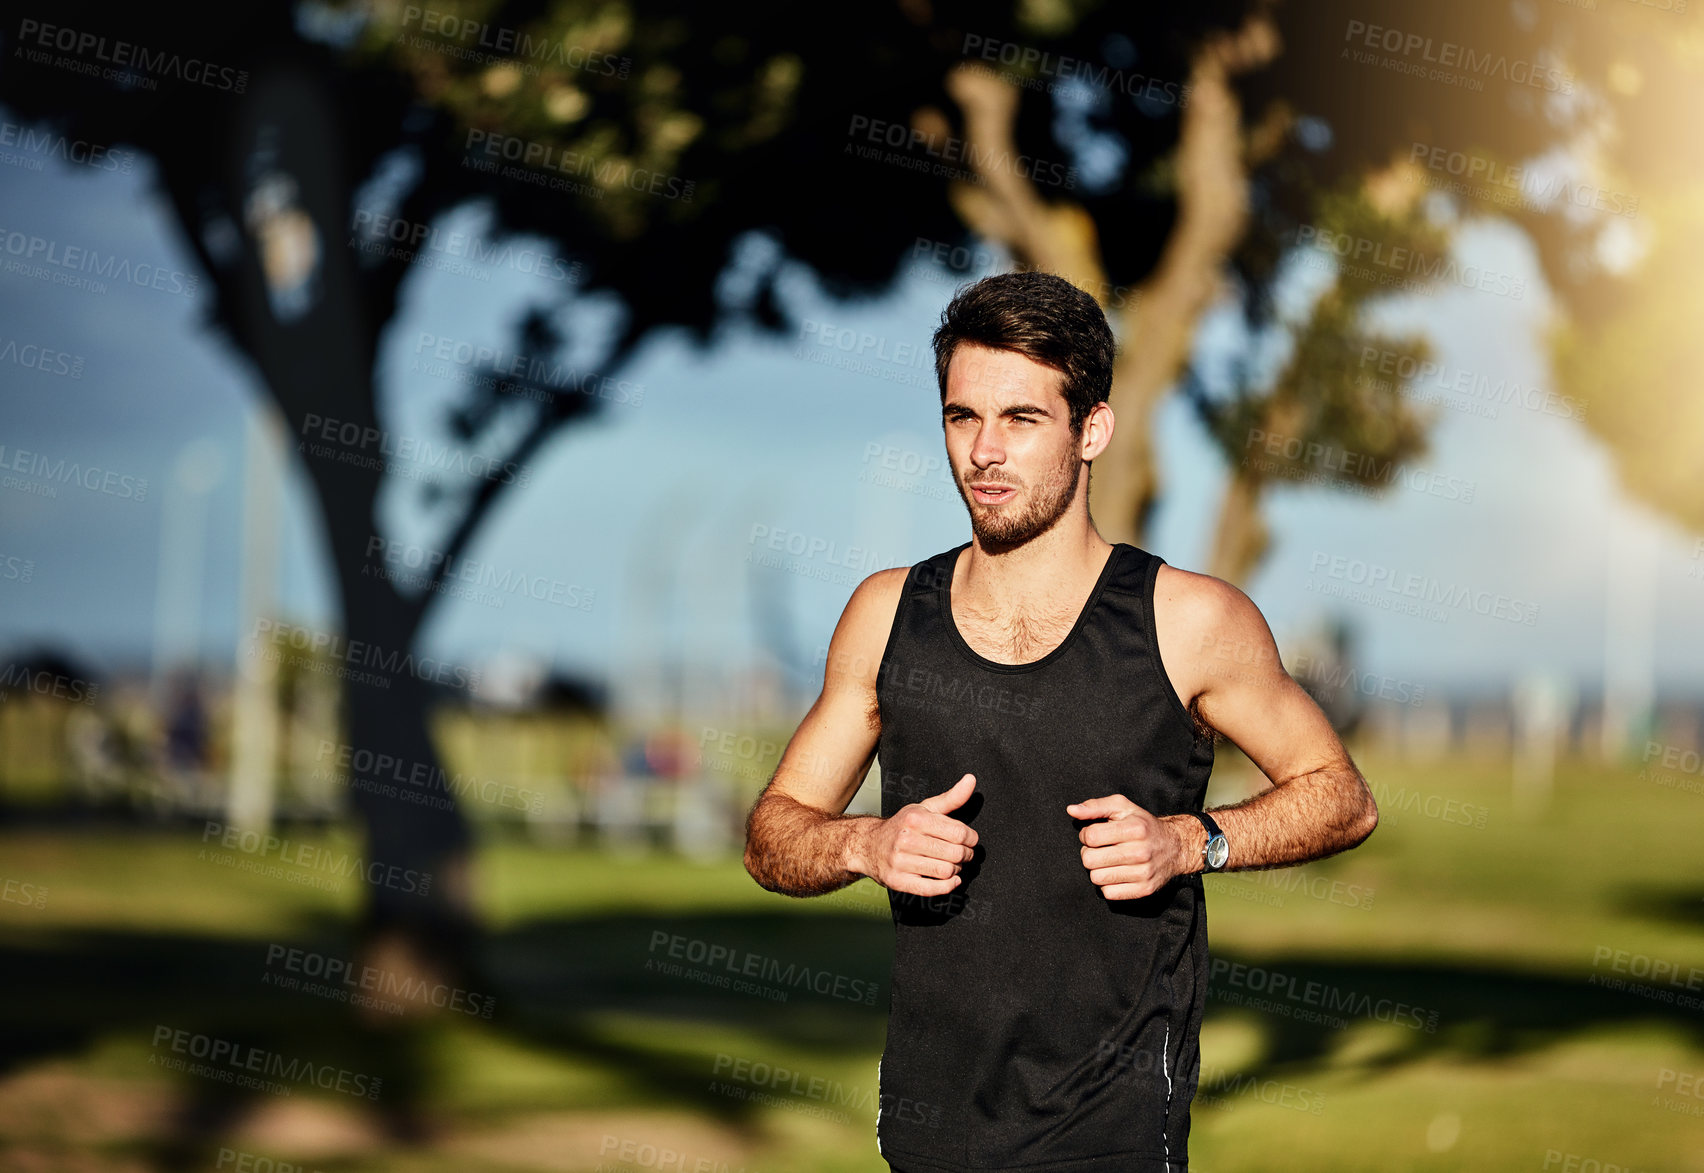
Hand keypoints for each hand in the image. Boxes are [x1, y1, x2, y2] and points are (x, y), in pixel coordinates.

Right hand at [853, 774, 978, 896]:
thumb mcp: (924, 808)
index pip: (959, 832)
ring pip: (945, 871)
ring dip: (956, 870)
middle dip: (966, 855)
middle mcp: (906, 839)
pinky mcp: (897, 881)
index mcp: (916, 819)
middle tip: (963, 854)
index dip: (971, 838)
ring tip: (953, 865)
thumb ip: (951, 798)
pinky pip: (931, 889)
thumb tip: (971, 780)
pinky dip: (947, 887)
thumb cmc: (902, 826)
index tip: (969, 840)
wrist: (868, 845)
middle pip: (955, 853)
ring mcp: (900, 861)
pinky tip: (951, 880)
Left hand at [1067, 794, 1187, 899]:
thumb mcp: (1122, 807)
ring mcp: (1143, 873)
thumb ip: (1095, 806)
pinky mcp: (1144, 889)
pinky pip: (1109, 893)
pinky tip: (1116, 873)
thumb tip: (1072, 810)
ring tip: (1108, 861)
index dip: (1086, 835)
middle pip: (1089, 860)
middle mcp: (1140, 851)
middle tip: (1100, 849)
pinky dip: (1108, 884)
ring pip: (1096, 878)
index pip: (1091, 836)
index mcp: (1134, 828)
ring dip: (1097, 870)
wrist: (1175, 847)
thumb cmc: (1143, 825)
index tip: (1094, 835)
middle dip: (1089, 853)